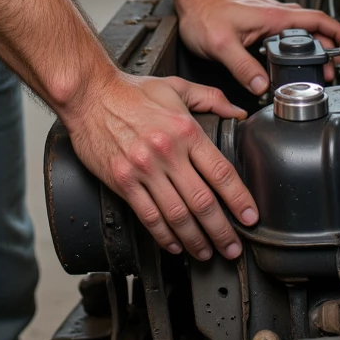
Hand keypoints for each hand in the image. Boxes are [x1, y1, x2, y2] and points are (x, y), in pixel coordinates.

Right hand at [65, 70, 257, 261]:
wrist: (89, 94)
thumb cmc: (131, 92)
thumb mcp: (176, 87)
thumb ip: (210, 98)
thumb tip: (238, 112)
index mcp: (185, 130)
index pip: (221, 172)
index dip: (239, 199)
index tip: (250, 217)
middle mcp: (167, 152)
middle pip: (202, 201)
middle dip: (222, 230)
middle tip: (233, 248)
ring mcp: (144, 169)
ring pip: (177, 215)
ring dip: (196, 240)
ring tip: (207, 252)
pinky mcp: (123, 181)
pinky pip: (148, 216)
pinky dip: (164, 236)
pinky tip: (174, 245)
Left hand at [176, 0, 339, 93]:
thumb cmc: (205, 11)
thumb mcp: (222, 44)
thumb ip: (243, 67)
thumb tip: (262, 86)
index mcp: (275, 17)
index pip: (318, 20)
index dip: (338, 33)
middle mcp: (276, 15)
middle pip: (315, 29)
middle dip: (330, 48)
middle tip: (335, 69)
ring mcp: (270, 18)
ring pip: (302, 30)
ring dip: (315, 46)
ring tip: (320, 68)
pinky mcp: (262, 23)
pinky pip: (289, 33)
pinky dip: (298, 45)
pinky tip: (293, 60)